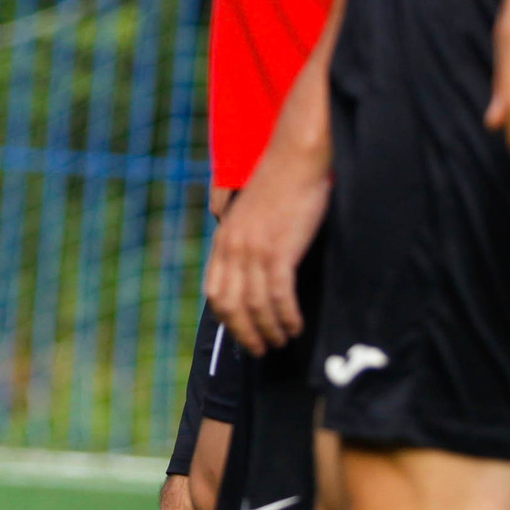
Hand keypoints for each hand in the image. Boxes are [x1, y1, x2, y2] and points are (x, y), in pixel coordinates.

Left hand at [206, 135, 332, 354]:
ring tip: (283, 339)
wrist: (296, 160)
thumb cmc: (280, 187)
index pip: (214, 293)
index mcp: (223, 240)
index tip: (244, 335)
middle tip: (263, 350)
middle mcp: (232, 247)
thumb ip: (245, 243)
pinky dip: (286, 316)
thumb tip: (252, 275)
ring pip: (255, 305)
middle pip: (230, 306)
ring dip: (269, 329)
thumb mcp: (250, 217)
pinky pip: (278, 295)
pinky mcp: (278, 249)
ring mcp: (254, 249)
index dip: (228, 321)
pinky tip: (296, 325)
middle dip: (245, 334)